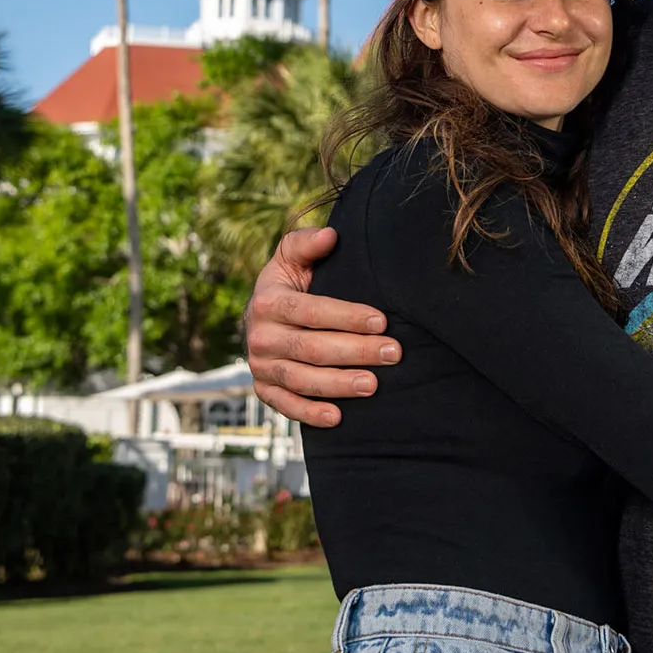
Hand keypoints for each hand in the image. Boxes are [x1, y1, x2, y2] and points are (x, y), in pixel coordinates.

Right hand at [245, 227, 401, 426]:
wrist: (261, 315)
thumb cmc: (289, 282)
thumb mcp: (291, 258)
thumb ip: (306, 244)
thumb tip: (331, 235)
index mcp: (267, 301)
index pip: (311, 311)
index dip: (347, 316)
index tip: (382, 320)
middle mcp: (260, 336)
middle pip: (311, 348)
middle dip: (355, 352)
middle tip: (392, 353)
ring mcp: (260, 366)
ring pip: (302, 379)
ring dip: (339, 385)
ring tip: (373, 385)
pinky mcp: (264, 389)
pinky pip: (286, 406)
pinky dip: (310, 413)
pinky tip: (338, 417)